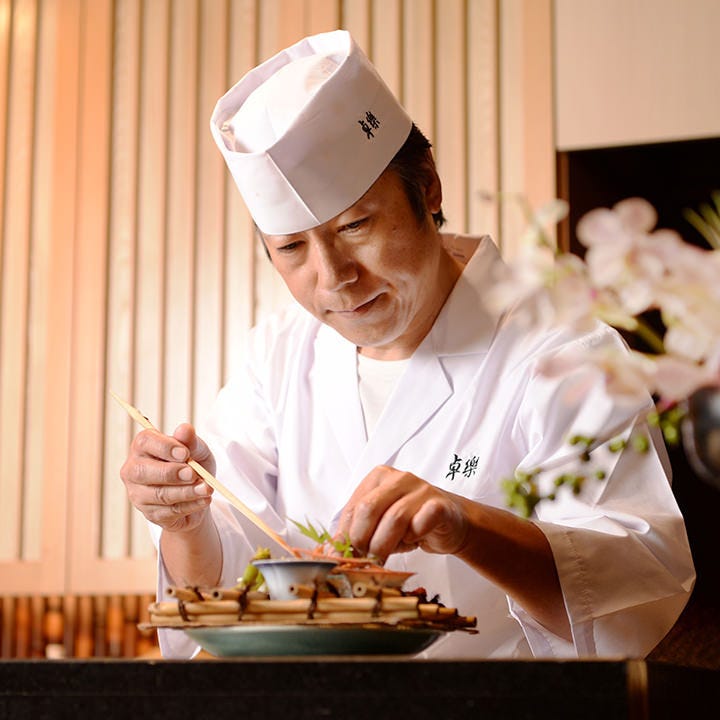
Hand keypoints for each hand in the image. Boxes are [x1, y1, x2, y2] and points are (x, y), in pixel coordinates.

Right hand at [120, 423, 214, 532]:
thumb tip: (184, 429)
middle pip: (143, 471)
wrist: (198, 492)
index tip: (185, 453)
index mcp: (143, 446)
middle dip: (171, 473)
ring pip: (159, 494)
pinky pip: (169, 511)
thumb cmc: (193, 464)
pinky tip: (204, 500)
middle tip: (193, 474)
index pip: (145, 442)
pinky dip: (190, 505)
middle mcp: (134, 469)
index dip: (165, 447)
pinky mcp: (149, 513)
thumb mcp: (197, 450)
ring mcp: (138, 494)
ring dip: (186, 492)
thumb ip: (191, 441)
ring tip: (206, 488)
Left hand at [335, 465, 469, 560]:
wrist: (451, 523)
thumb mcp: (379, 525)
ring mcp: (421, 489)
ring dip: (385, 545)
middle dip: (362, 541)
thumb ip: (357, 532)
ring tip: (383, 559)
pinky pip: (422, 520)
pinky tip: (413, 541)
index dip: (344, 537)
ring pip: (394, 518)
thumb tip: (331, 554)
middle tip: (362, 562)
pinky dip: (414, 536)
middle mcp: (399, 478)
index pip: (353, 508)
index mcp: (378, 478)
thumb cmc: (411, 523)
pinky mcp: (440, 504)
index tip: (341, 558)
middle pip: (369, 509)